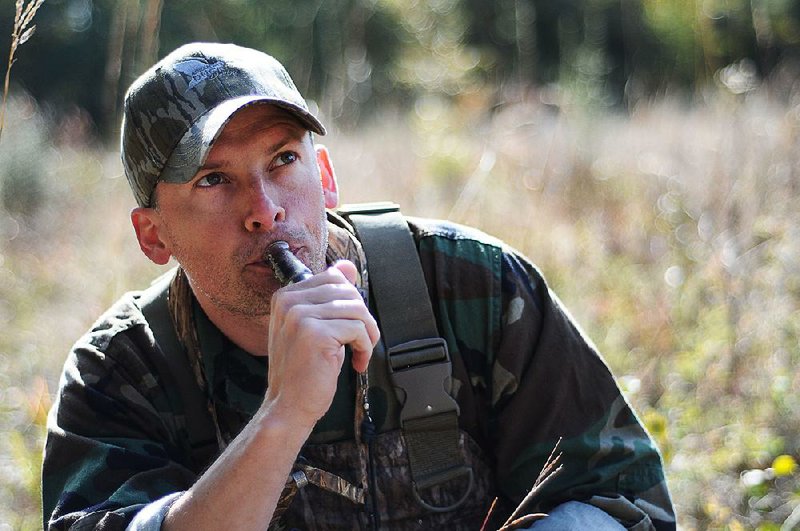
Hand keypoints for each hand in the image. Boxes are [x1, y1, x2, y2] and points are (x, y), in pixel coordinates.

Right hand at [263, 260, 378, 429]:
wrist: (288, 406)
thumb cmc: (303, 371)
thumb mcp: (315, 327)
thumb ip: (330, 297)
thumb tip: (347, 266)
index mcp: (286, 296)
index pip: (334, 278)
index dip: (351, 302)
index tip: (350, 327)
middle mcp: (289, 301)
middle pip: (348, 292)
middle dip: (363, 318)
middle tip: (361, 343)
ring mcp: (300, 316)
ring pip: (357, 309)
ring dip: (367, 335)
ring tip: (359, 353)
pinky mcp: (315, 333)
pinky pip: (358, 329)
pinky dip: (365, 348)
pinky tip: (356, 363)